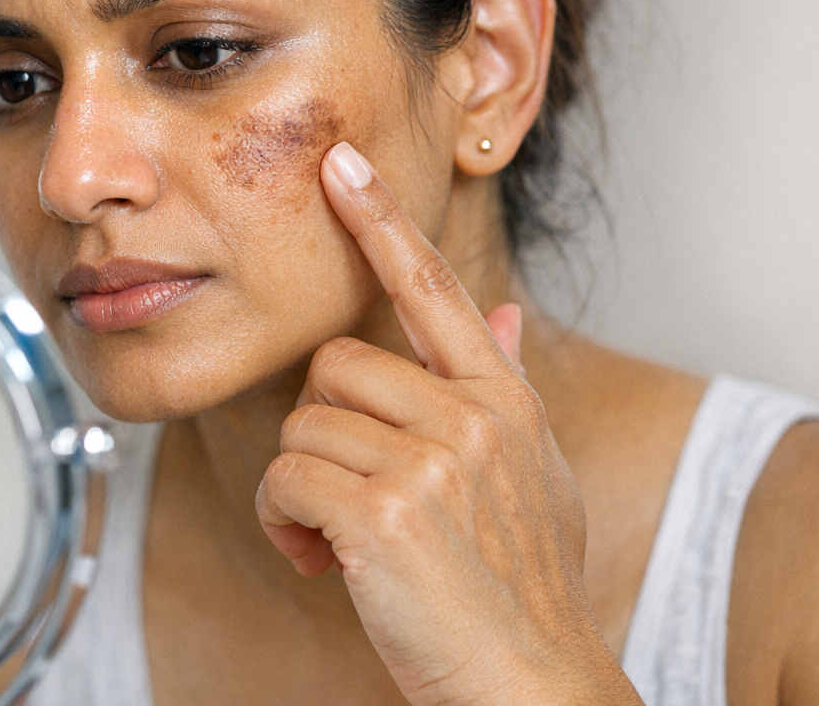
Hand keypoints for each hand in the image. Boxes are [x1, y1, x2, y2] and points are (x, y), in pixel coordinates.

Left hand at [254, 143, 640, 705]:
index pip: (433, 287)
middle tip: (349, 497)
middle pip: (333, 366)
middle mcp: (472, 418)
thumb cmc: (521, 586)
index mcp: (503, 400)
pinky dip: (283, 524)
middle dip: (321, 431)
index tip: (342, 165)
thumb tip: (500, 311)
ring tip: (340, 542)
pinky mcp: (385, 513)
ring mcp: (433, 462)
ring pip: (301, 427)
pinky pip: (284, 479)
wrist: (529, 684)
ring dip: (299, 489)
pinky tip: (321, 562)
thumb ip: (506, 386)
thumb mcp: (535, 474)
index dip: (382, 222)